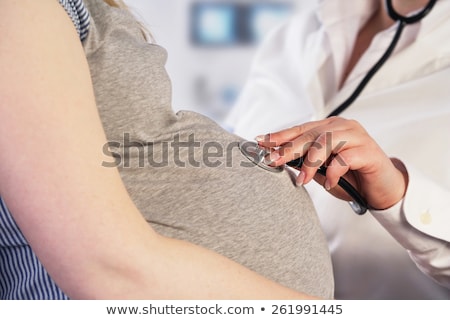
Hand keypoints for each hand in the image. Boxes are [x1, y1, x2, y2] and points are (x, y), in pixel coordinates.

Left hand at [256, 117, 408, 209]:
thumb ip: (304, 163)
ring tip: (302, 180)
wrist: (382, 189)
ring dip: (310, 163)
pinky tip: (329, 184)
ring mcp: (356, 136)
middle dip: (288, 148)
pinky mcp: (369, 151)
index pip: (300, 130)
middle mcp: (342, 127)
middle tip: (273, 161)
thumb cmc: (350, 178)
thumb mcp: (321, 170)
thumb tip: (277, 159)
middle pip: (310, 135)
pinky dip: (334, 172)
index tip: (260, 142)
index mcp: (329, 127)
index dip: (280, 136)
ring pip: (326, 142)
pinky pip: (345, 158)